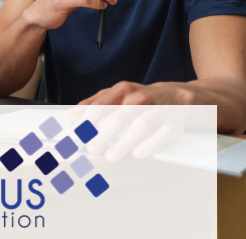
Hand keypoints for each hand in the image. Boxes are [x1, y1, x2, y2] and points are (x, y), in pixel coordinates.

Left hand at [69, 82, 193, 160]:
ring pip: (140, 125)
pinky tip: (138, 153)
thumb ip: (93, 104)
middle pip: (119, 116)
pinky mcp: (172, 124)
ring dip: (124, 142)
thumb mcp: (115, 95)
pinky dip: (150, 145)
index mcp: (123, 90)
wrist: (174, 97)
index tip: (75, 135)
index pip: (101, 106)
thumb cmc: (139, 98)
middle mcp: (140, 99)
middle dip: (104, 133)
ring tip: (111, 155)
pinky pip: (162, 135)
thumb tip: (71, 116)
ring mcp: (158, 111)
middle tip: (92, 148)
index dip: (87, 121)